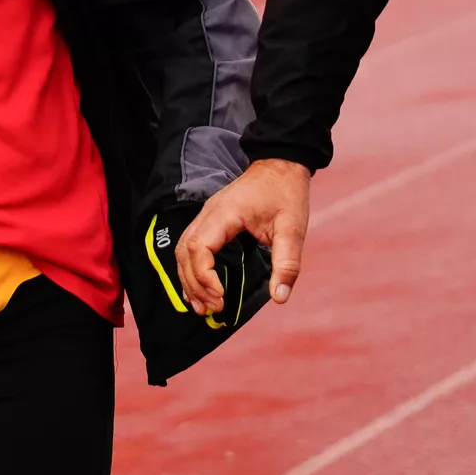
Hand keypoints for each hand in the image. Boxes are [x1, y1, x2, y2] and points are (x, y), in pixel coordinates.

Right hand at [177, 157, 311, 316]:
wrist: (281, 165)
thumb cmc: (286, 193)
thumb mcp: (293, 228)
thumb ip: (287, 264)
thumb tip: (280, 297)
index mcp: (225, 213)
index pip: (198, 247)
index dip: (204, 276)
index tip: (221, 296)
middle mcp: (208, 214)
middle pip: (184, 252)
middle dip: (195, 284)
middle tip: (214, 309)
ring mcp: (206, 216)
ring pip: (182, 251)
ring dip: (189, 280)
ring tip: (203, 308)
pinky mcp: (210, 221)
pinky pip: (189, 247)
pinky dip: (190, 270)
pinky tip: (198, 289)